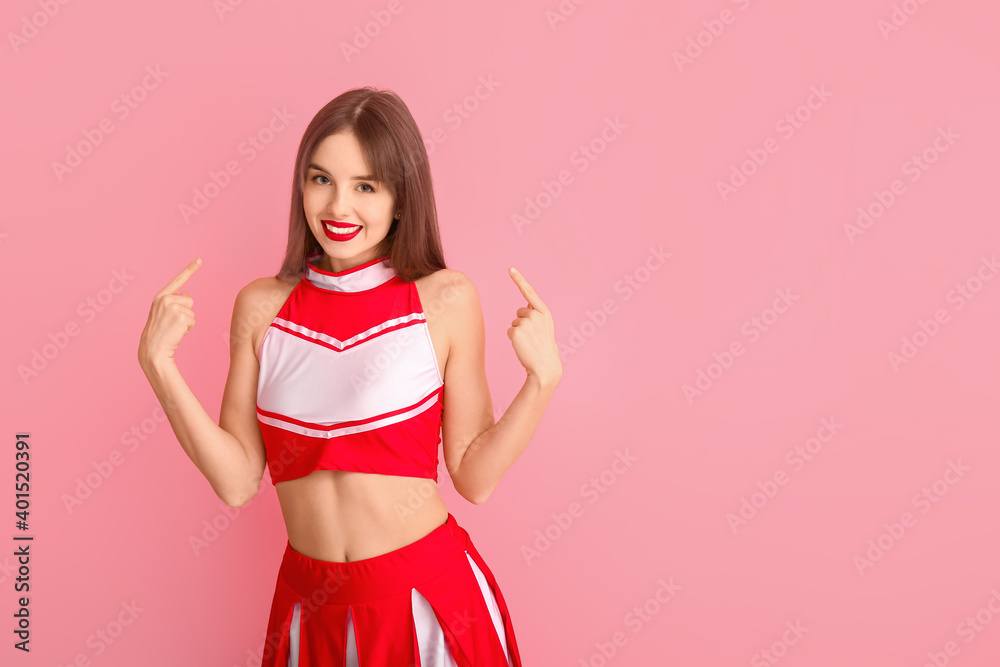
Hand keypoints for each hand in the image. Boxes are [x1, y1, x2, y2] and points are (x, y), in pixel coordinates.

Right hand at [138, 258, 202, 370]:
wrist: (153, 349)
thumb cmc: (159, 332)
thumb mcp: (164, 313)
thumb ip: (174, 301)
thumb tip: (187, 292)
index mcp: (160, 296)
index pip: (178, 280)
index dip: (190, 269)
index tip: (200, 259)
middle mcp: (166, 298)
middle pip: (190, 300)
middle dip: (186, 312)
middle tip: (172, 324)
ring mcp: (173, 307)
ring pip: (192, 311)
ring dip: (187, 321)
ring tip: (173, 329)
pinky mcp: (181, 316)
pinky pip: (193, 320)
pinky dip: (188, 328)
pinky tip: (177, 333)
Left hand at [507, 266, 561, 386]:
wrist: (545, 366)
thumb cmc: (544, 347)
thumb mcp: (544, 327)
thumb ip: (536, 315)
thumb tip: (523, 308)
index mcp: (544, 312)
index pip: (529, 293)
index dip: (519, 279)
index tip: (511, 268)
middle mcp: (536, 315)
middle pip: (519, 311)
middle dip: (522, 322)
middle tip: (532, 337)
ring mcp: (526, 323)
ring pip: (514, 322)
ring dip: (518, 332)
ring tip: (529, 342)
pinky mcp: (516, 332)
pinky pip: (509, 331)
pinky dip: (513, 339)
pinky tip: (523, 346)